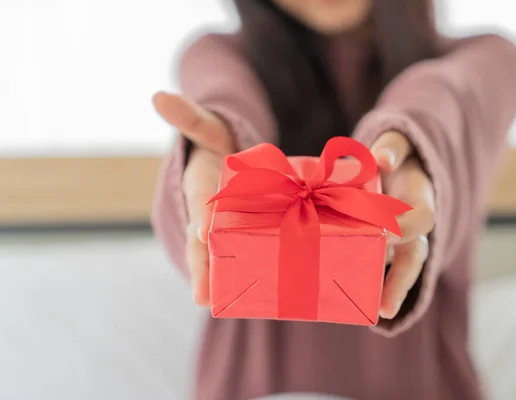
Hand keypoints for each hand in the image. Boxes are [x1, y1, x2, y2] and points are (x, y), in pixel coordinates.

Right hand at [153, 91, 234, 305]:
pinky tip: (245, 300)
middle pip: (199, 243)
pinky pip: (228, 261)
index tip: (206, 231)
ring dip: (213, 281)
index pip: (200, 203)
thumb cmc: (216, 148)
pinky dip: (232, 278)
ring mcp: (214, 231)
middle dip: (201, 266)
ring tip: (215, 306)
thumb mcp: (207, 129)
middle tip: (201, 295)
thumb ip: (189, 116)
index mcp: (200, 187)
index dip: (203, 215)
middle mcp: (203, 213)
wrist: (220, 163)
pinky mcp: (228, 240)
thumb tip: (158, 96)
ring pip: (211, 259)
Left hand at [370, 132, 435, 319]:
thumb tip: (382, 160)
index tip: (381, 234)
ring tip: (373, 315)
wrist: (402, 164)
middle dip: (400, 282)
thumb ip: (392, 148)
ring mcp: (403, 240)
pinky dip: (373, 283)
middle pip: (414, 257)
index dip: (403, 228)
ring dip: (388, 292)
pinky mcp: (387, 246)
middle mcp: (414, 226)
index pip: (420, 219)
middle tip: (383, 306)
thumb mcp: (399, 144)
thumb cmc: (396, 156)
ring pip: (401, 269)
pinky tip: (352, 301)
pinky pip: (384, 267)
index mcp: (421, 200)